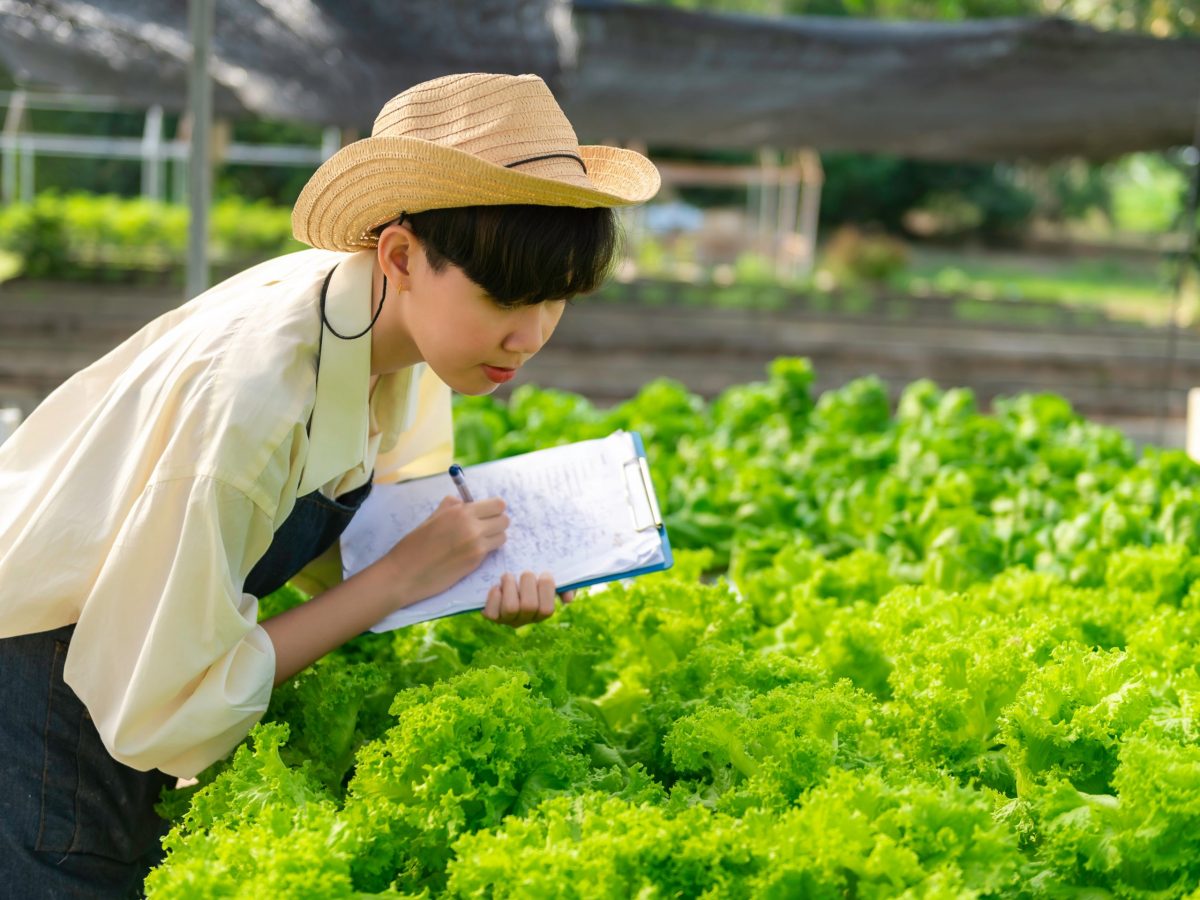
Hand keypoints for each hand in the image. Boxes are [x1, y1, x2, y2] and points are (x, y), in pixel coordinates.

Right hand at [378, 495, 507, 606]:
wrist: (405, 573)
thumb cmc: (414, 544)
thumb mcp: (432, 518)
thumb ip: (451, 507)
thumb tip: (463, 502)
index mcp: (461, 511)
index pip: (498, 504)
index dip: (494, 508)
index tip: (485, 513)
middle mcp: (473, 527)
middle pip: (505, 520)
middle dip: (497, 522)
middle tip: (484, 527)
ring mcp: (476, 546)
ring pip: (502, 536)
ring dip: (494, 537)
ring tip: (478, 540)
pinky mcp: (476, 562)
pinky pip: (491, 551)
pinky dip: (485, 550)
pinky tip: (469, 552)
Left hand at [484, 571, 575, 627]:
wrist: (510, 569)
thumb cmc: (535, 574)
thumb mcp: (552, 577)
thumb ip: (566, 585)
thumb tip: (568, 599)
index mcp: (542, 611)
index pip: (547, 610)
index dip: (546, 589)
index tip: (544, 573)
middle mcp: (526, 619)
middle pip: (529, 606)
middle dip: (527, 583)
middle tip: (525, 572)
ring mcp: (508, 619)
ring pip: (511, 608)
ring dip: (510, 587)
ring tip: (508, 576)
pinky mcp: (493, 616)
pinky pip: (492, 613)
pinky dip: (494, 596)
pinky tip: (497, 587)